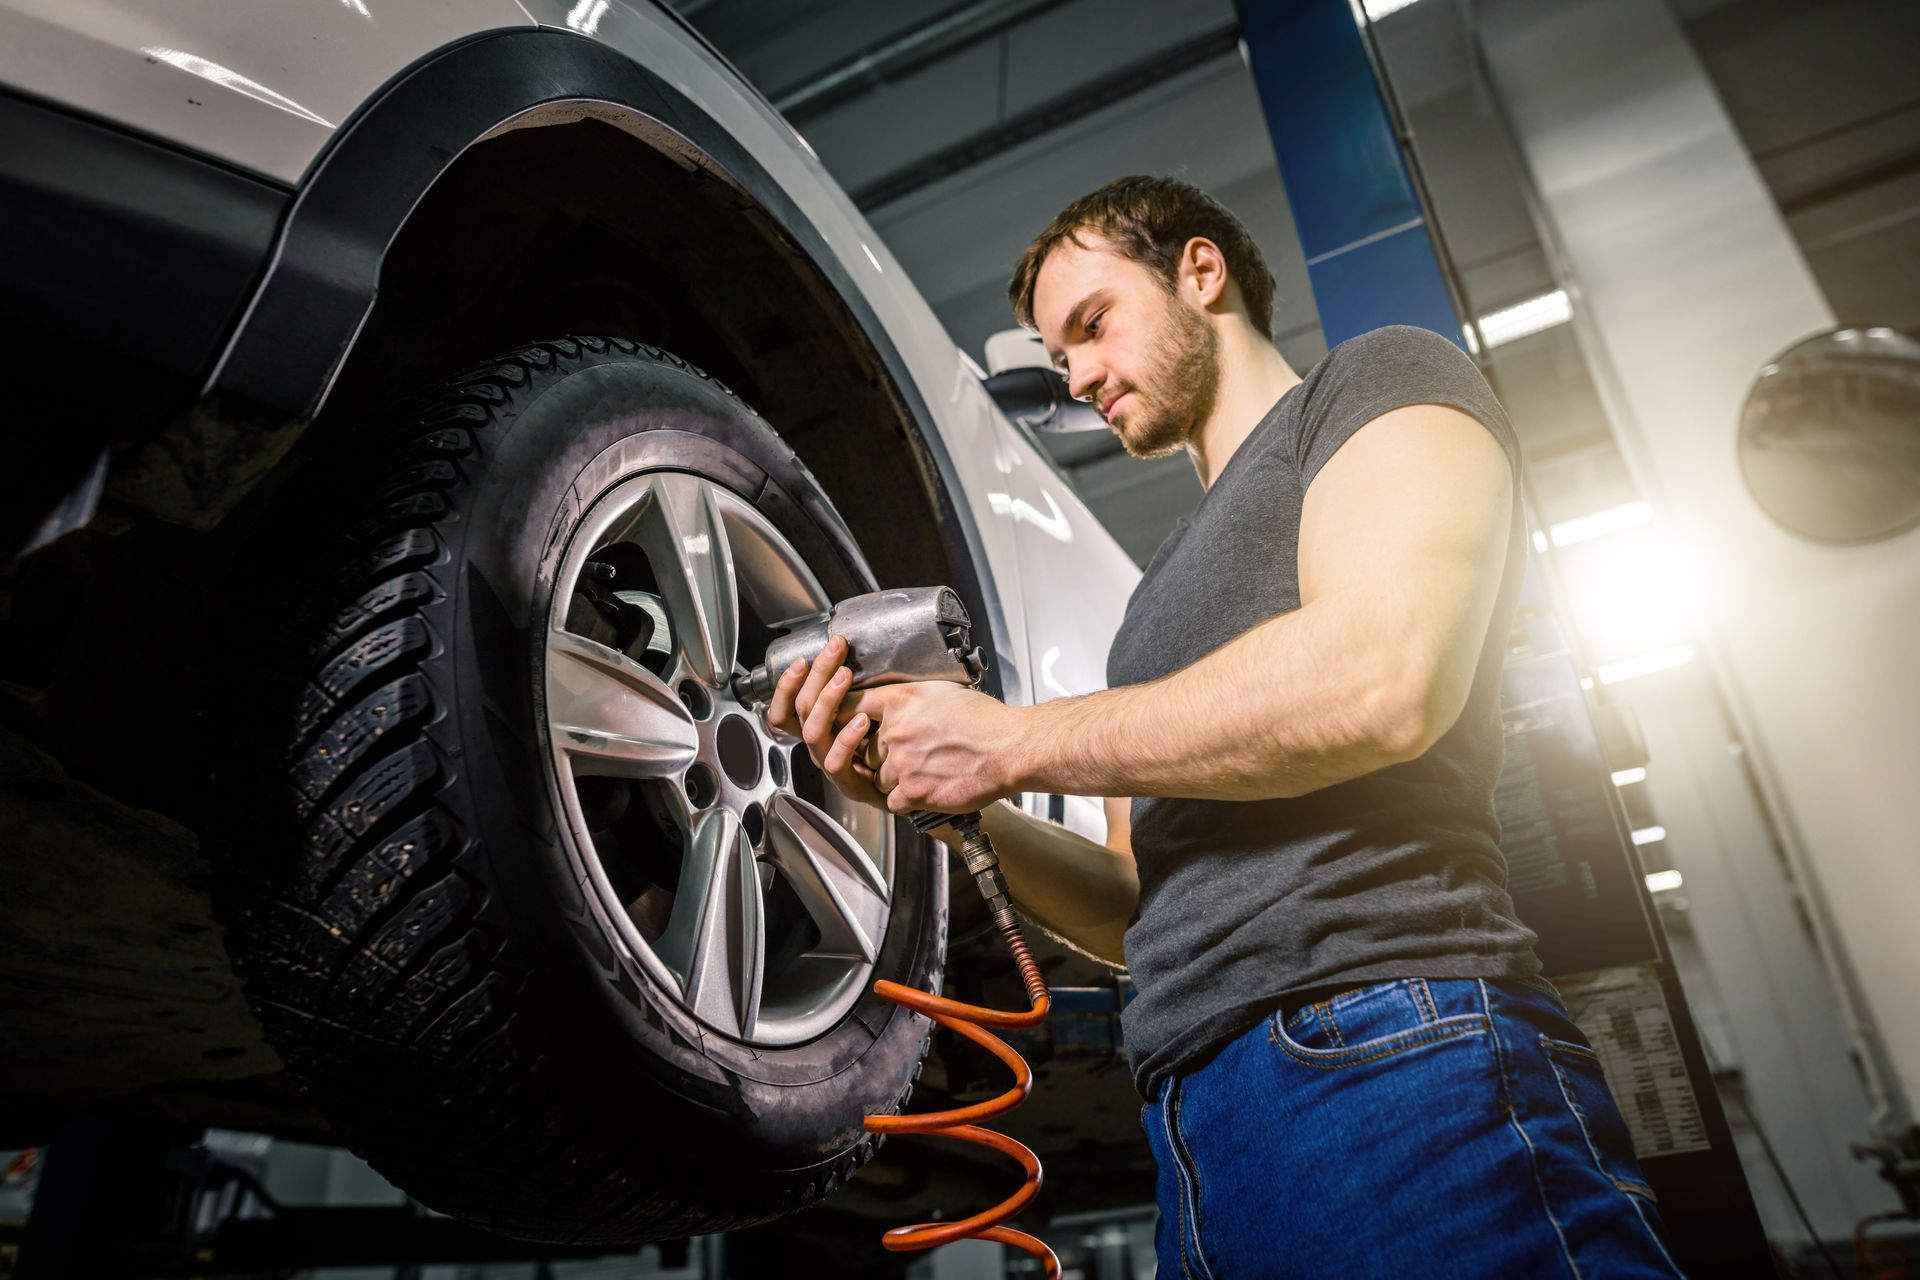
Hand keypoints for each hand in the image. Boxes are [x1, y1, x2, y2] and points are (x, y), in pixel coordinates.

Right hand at [764, 635, 887, 809]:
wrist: (904, 783)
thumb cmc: (883, 742)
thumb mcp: (862, 708)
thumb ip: (850, 689)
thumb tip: (846, 652)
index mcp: (814, 729)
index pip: (783, 710)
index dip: (785, 687)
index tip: (802, 661)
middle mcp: (817, 746)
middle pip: (801, 710)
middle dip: (816, 676)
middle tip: (835, 651)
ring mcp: (830, 764)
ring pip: (813, 733)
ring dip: (827, 700)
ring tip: (844, 676)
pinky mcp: (848, 783)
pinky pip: (836, 761)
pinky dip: (846, 738)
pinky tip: (861, 719)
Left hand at [842, 680, 1022, 815]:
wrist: (1010, 749)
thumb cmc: (985, 721)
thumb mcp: (941, 691)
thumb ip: (908, 698)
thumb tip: (890, 705)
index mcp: (900, 700)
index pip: (852, 705)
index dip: (848, 717)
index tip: (849, 724)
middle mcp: (895, 731)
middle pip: (866, 750)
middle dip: (882, 756)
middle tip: (910, 755)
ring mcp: (902, 763)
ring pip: (879, 778)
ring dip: (896, 779)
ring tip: (926, 771)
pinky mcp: (913, 791)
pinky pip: (893, 801)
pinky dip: (907, 799)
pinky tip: (928, 788)